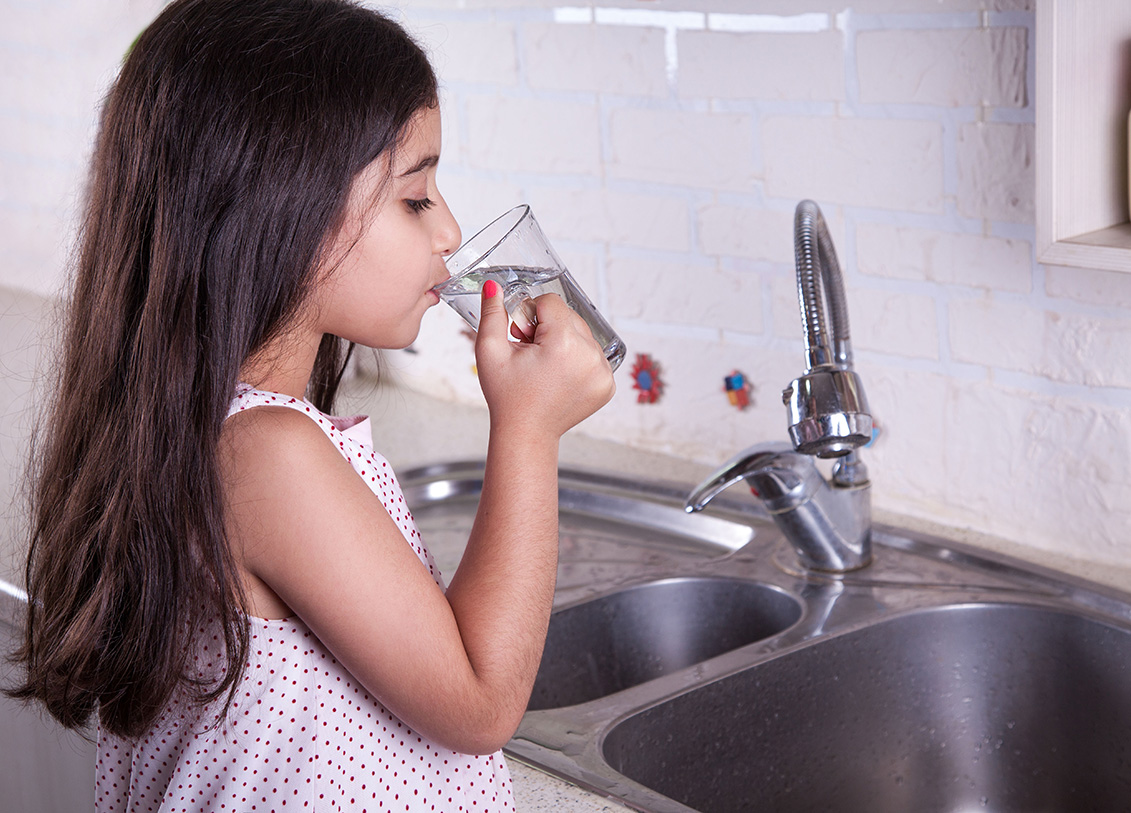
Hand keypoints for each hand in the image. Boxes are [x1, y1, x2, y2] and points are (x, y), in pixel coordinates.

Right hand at [474, 280, 614, 437]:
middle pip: (569, 316)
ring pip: (582, 334)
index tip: (521, 337)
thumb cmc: (507, 396)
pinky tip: (559, 376)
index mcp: (564, 344)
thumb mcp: (490, 351)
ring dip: (563, 341)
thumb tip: (493, 285)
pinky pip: (593, 354)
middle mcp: (590, 355)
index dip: (530, 315)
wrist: (526, 432)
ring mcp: (603, 372)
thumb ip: (492, 313)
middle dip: (547, 327)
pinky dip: (577, 359)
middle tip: (530, 352)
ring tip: (544, 365)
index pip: (550, 302)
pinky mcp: (607, 384)